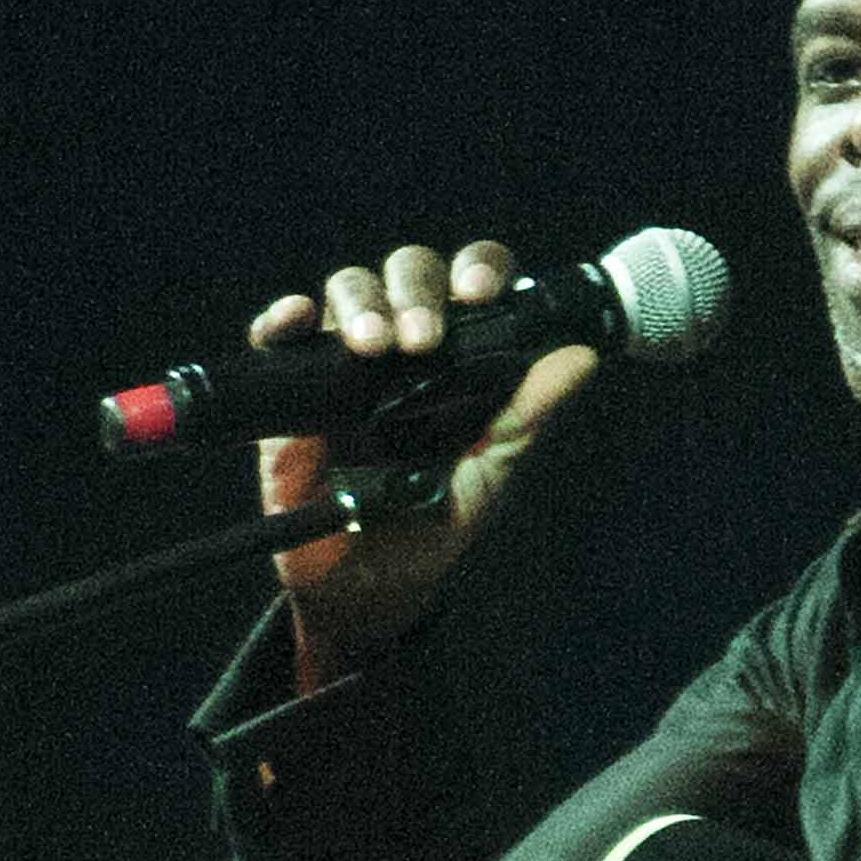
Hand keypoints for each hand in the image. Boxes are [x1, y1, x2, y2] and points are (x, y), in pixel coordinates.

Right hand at [253, 235, 598, 687]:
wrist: (369, 589)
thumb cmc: (433, 526)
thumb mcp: (488, 475)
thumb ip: (527, 416)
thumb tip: (581, 358)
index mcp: (458, 354)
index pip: (470, 283)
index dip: (477, 271)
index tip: (480, 294)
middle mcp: (402, 346)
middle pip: (408, 273)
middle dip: (417, 293)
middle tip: (423, 341)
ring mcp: (344, 363)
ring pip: (348, 290)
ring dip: (361, 304)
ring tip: (372, 346)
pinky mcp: (291, 392)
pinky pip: (278, 337)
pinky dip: (283, 320)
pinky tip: (297, 321)